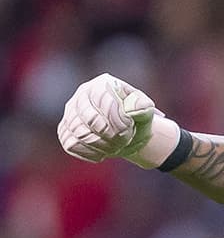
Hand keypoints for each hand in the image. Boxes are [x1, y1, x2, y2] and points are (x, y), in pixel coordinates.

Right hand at [59, 74, 179, 167]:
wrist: (127, 132)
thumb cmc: (135, 118)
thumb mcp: (145, 110)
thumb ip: (142, 106)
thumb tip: (132, 110)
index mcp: (102, 84)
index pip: (103, 99)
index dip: (117, 118)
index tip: (129, 127)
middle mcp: (81, 95)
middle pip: (89, 118)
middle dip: (111, 134)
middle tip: (124, 139)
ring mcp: (70, 113)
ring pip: (79, 133)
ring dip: (103, 145)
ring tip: (116, 146)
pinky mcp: (65, 130)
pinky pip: (71, 144)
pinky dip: (90, 152)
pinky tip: (103, 152)